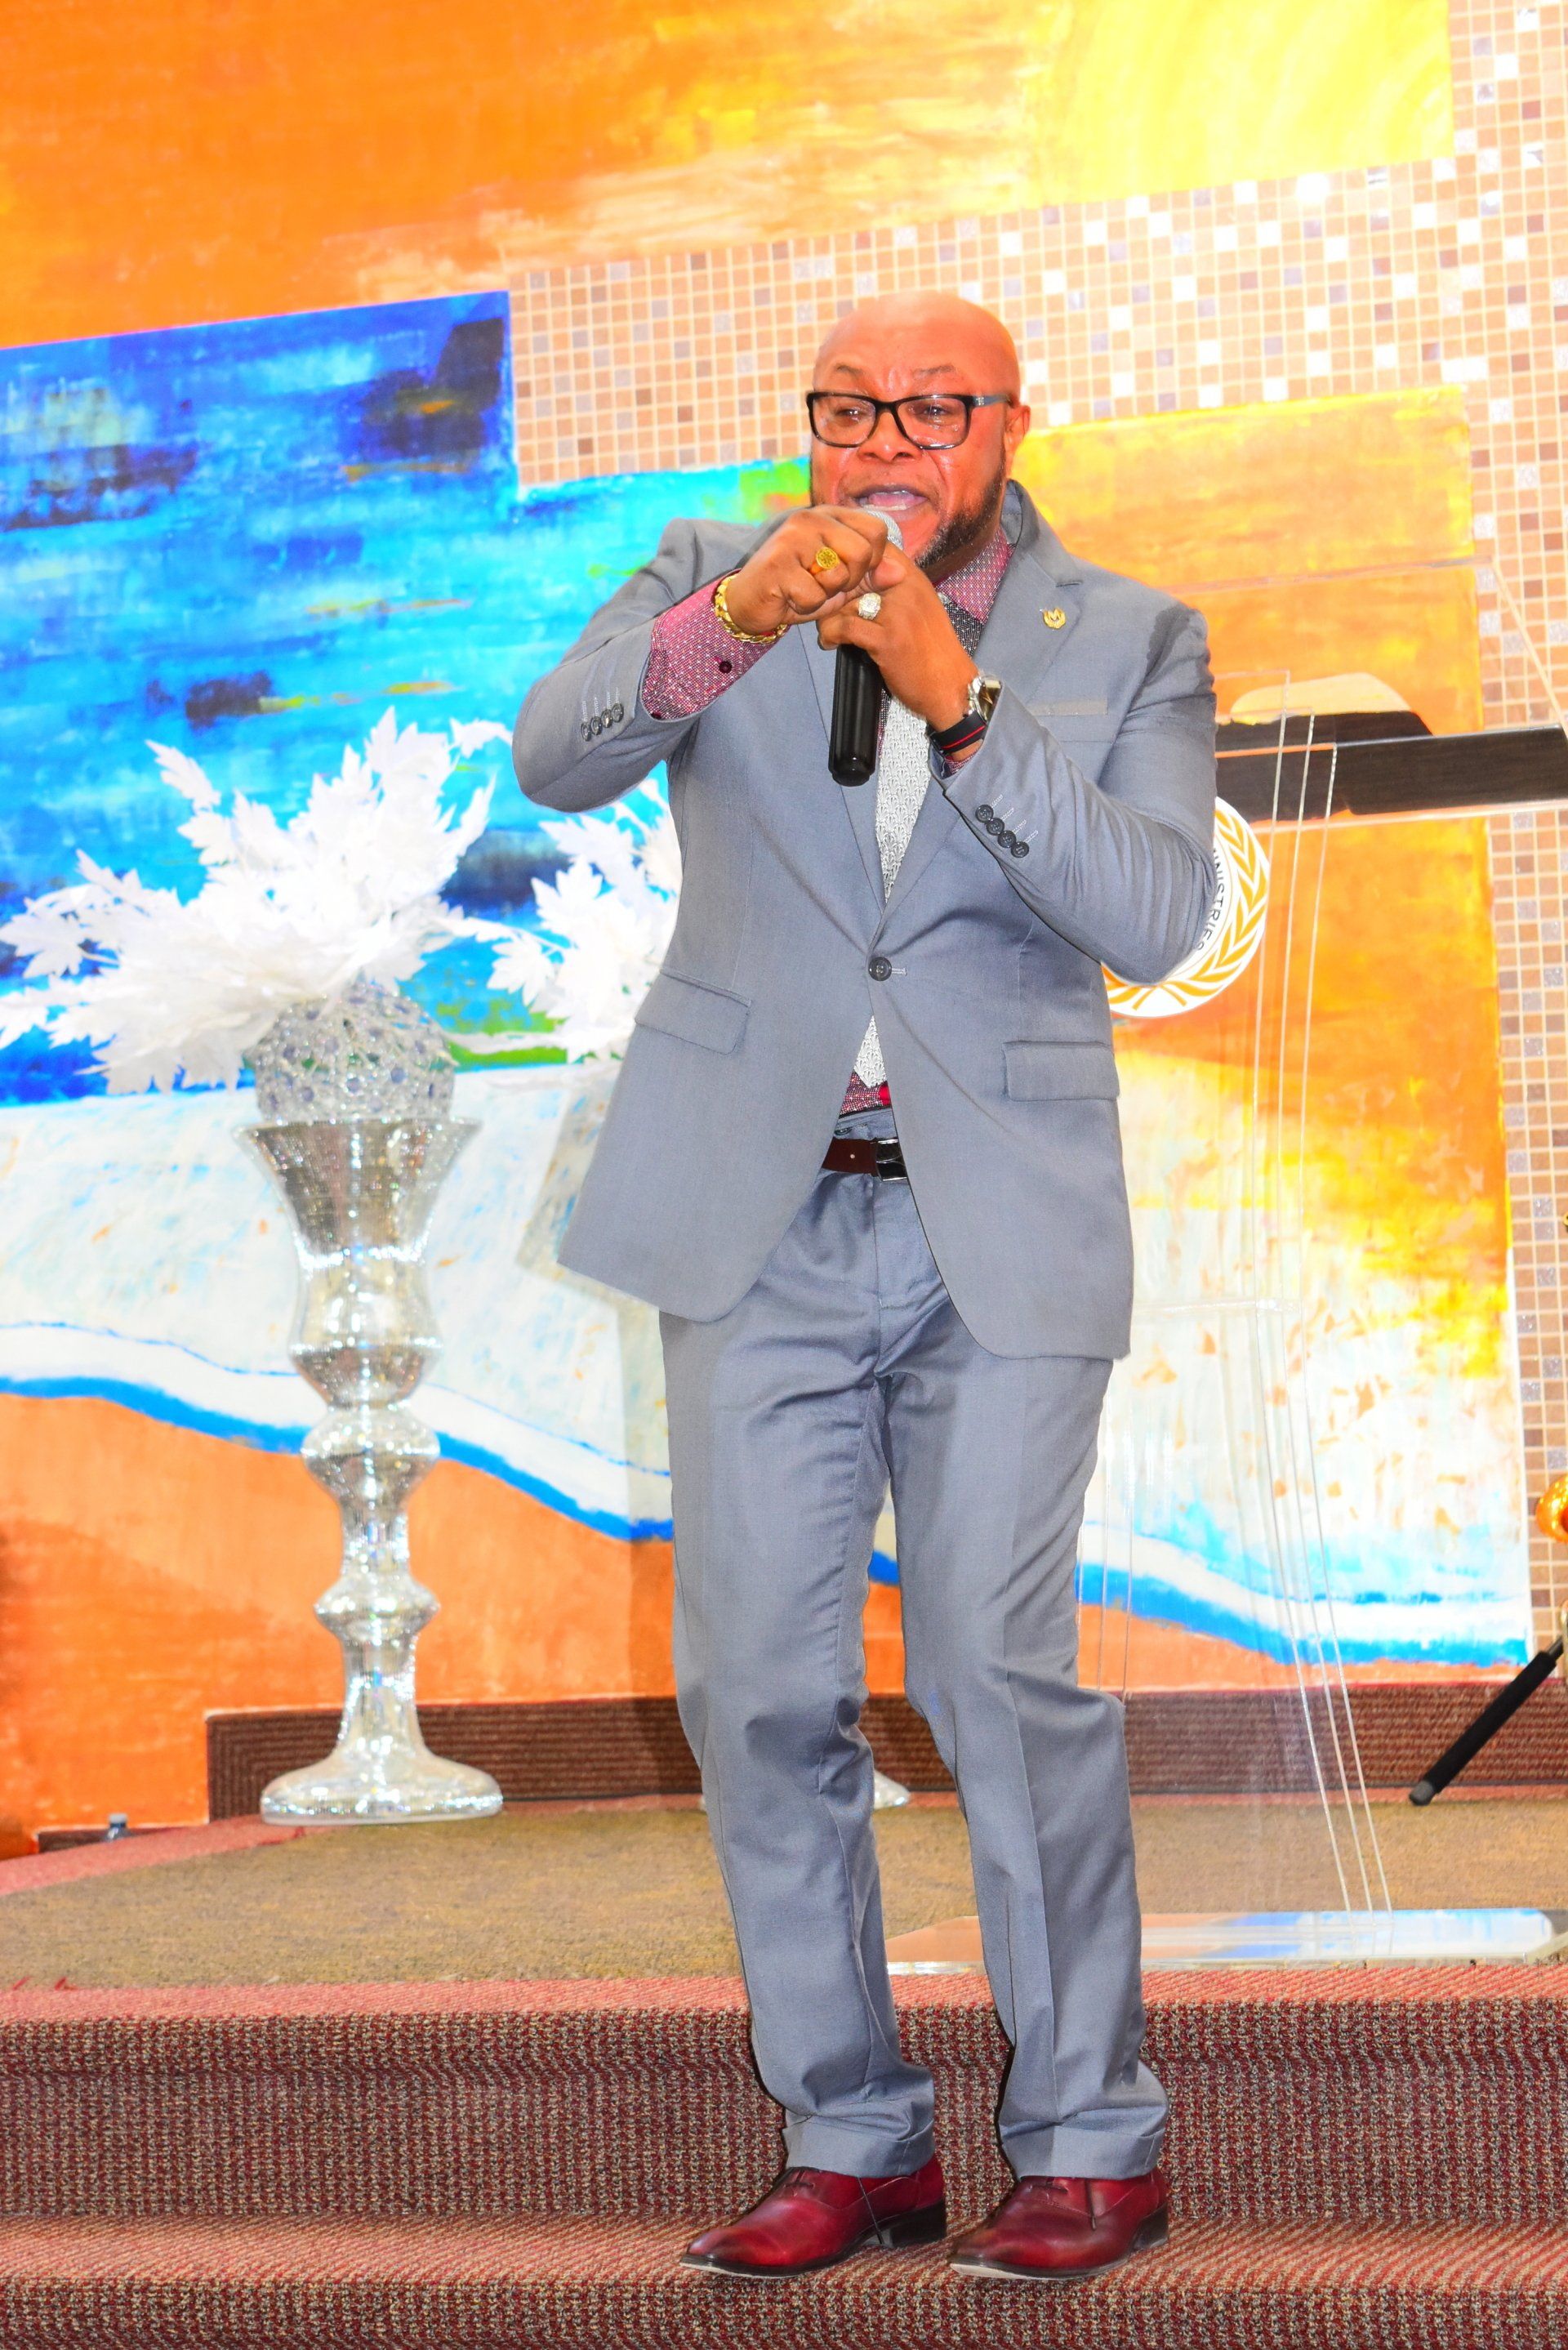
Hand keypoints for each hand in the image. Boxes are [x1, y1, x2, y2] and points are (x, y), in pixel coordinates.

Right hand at [721, 505, 887, 636]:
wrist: (749, 602)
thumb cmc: (798, 588)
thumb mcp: (840, 582)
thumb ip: (870, 575)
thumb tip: (900, 572)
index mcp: (830, 515)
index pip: (877, 530)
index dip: (873, 560)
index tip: (851, 572)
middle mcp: (811, 518)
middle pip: (862, 553)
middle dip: (851, 581)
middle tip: (825, 584)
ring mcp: (792, 538)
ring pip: (839, 575)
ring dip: (827, 594)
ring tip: (806, 588)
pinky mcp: (777, 563)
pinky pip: (814, 595)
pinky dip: (806, 606)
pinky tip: (790, 597)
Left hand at [814, 543, 976, 731]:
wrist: (950, 686)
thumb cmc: (932, 650)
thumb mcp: (918, 608)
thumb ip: (893, 589)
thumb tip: (858, 579)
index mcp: (913, 578)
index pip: (875, 547)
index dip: (850, 560)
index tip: (840, 582)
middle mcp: (906, 588)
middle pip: (853, 574)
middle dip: (834, 592)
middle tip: (826, 609)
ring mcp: (897, 613)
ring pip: (845, 601)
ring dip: (828, 616)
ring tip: (826, 629)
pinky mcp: (887, 639)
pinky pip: (844, 627)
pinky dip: (830, 634)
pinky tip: (829, 642)